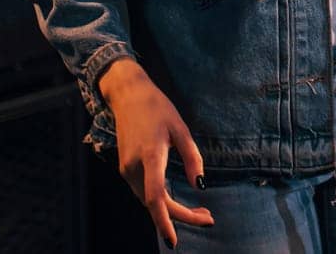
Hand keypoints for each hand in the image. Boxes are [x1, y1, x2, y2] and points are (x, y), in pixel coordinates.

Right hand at [100, 58, 212, 247]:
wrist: (127, 96)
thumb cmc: (157, 108)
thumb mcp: (181, 128)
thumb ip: (192, 157)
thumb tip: (199, 185)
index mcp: (150, 155)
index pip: (155, 197)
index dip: (164, 220)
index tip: (173, 241)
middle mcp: (134, 167)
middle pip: (156, 203)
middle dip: (181, 216)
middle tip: (209, 218)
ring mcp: (127, 169)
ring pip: (149, 200)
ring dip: (173, 210)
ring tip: (202, 211)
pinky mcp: (126, 168)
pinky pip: (144, 192)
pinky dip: (162, 200)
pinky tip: (179, 200)